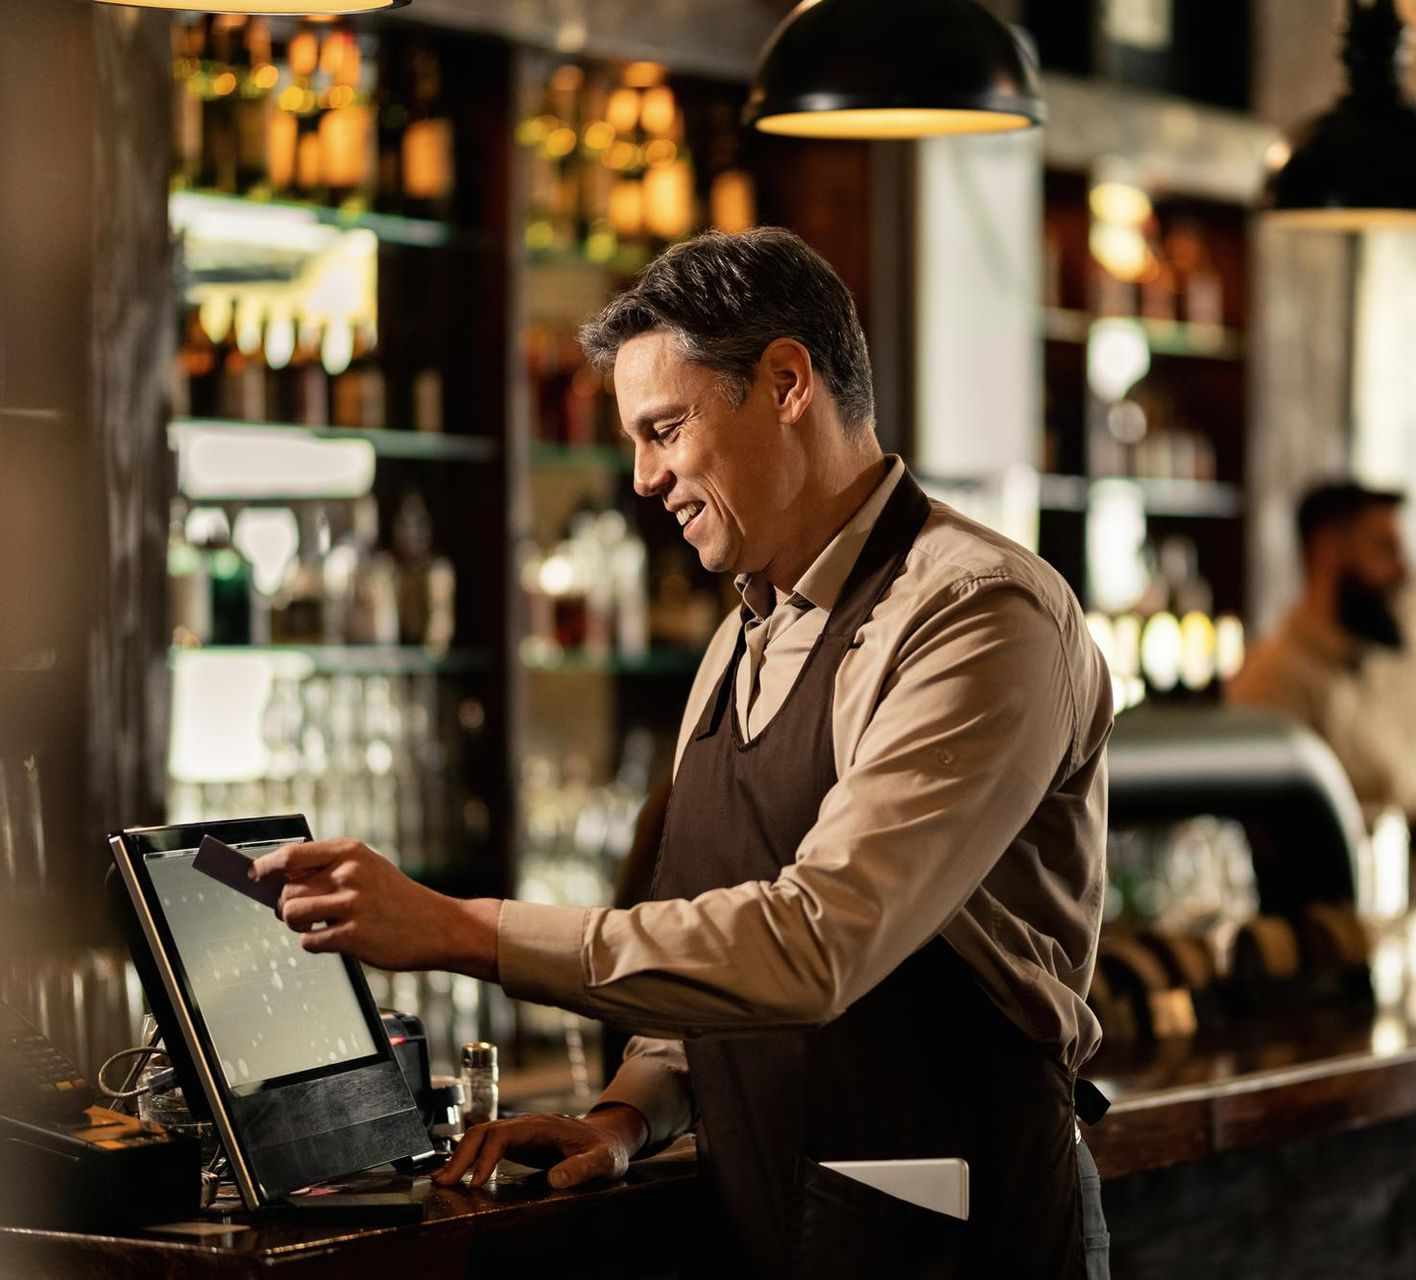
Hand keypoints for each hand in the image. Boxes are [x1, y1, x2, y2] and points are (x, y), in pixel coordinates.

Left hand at [249, 838, 500, 977]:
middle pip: (287, 890)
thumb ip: (330, 868)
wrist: (439, 925)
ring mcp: (352, 905)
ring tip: (313, 925)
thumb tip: (281, 879)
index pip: (292, 855)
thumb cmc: (399, 898)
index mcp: (351, 852)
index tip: (253, 875)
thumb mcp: (370, 867)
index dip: (265, 866)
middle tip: (301, 912)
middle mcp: (349, 874)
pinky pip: (310, 942)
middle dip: (286, 905)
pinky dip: (315, 944)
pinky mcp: (354, 936)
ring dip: (296, 924)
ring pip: (292, 915)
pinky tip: (334, 939)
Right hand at [431, 1106, 648, 1191]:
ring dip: (460, 1156)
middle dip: (462, 1155)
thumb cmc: (605, 1149)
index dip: (487, 1157)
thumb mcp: (603, 1160)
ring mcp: (521, 1131)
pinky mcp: (518, 1142)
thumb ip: (583, 1168)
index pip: (504, 1135)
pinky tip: (459, 1174)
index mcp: (543, 1125)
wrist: (608, 1138)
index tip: (477, 1182)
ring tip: (443, 1179)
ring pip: (481, 1135)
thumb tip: (555, 1178)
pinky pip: (487, 1145)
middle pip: (484, 1131)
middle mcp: (527, 1124)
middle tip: (445, 1182)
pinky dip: (469, 1157)